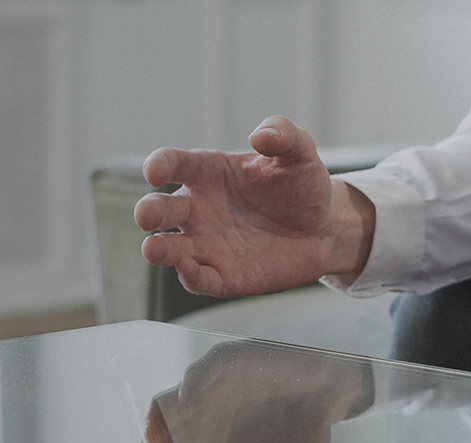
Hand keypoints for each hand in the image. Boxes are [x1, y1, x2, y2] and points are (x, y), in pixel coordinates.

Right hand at [135, 116, 374, 296]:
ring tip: (152, 248)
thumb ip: (282, 135)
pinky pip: (199, 280)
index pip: (173, 164)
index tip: (154, 171)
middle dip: (149, 212)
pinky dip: (190, 277)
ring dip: (157, 249)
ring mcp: (207, 244)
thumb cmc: (302, 185)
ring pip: (170, 249)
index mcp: (207, 173)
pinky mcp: (223, 276)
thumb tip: (261, 135)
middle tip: (147, 216)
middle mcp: (198, 209)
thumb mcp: (299, 152)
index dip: (159, 165)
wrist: (324, 228)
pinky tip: (189, 269)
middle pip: (160, 209)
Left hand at [137, 342, 373, 442]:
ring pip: (170, 406)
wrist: (331, 394)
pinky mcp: (228, 365)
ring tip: (154, 440)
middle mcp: (206, 425)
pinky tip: (188, 399)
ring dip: (159, 422)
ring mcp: (212, 394)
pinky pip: (202, 370)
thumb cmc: (307, 436)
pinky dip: (192, 381)